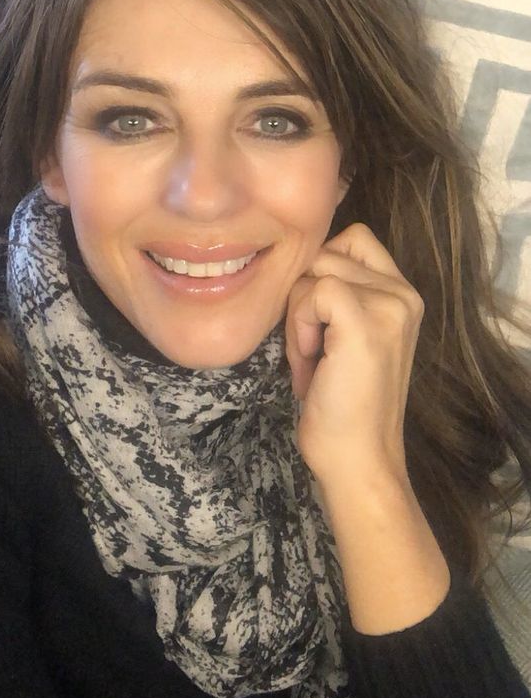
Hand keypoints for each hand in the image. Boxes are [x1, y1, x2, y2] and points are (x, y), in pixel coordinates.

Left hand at [284, 223, 424, 487]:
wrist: (358, 459)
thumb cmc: (341, 405)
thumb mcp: (343, 337)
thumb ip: (336, 296)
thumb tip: (294, 263)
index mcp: (402, 295)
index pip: (352, 238)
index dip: (319, 271)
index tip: (317, 323)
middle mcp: (403, 293)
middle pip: (325, 252)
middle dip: (303, 298)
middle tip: (311, 348)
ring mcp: (389, 304)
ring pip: (313, 271)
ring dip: (297, 316)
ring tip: (311, 359)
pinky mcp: (364, 319)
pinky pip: (309, 292)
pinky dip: (298, 327)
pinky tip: (311, 362)